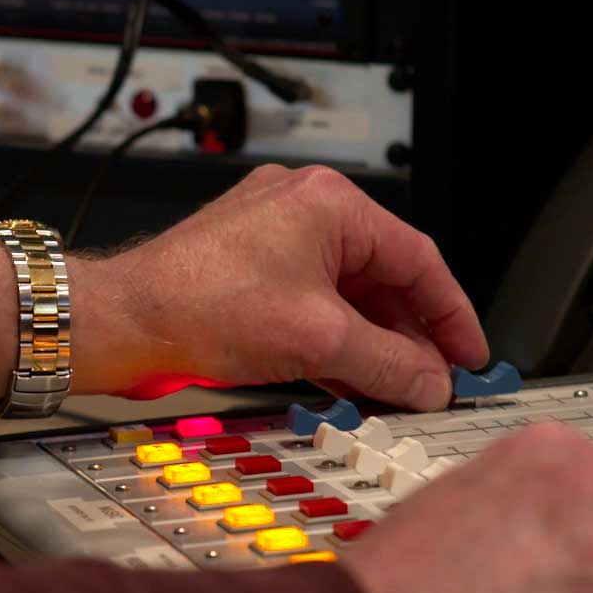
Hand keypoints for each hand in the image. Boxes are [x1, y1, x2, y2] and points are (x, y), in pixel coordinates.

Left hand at [68, 165, 488, 409]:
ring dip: (373, 342)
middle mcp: (303, 207)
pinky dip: (336, 339)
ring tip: (397, 388)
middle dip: (411, 334)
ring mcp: (273, 234)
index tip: (469, 354)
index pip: (419, 259)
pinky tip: (351, 379)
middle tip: (435, 379)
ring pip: (348, 293)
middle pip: (384, 276)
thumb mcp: (319, 342)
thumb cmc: (199, 305)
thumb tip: (430, 382)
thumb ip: (389, 364)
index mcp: (330, 204)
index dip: (451, 314)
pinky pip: (313, 301)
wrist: (122, 322)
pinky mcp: (248, 265)